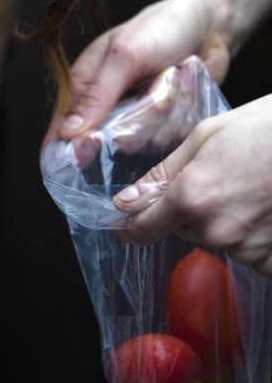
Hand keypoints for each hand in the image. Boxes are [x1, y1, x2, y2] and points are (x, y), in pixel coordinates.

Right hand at [44, 0, 229, 145]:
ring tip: (173, 79)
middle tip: (153, 90)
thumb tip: (67, 132)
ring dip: (164, 112)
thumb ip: (97, 94)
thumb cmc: (160, 29)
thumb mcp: (125, 56)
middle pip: (108, 141)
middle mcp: (105, 108)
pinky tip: (184, 90)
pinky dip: (181, 115)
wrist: (208, 25)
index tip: (91, 147)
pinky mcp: (161, 126)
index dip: (71, 145)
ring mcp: (134, 119)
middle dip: (136, 118)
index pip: (63, 130)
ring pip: (142, 140)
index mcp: (84, 88)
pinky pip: (167, 138)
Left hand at [112, 94, 271, 274]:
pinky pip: (250, 254)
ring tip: (251, 189)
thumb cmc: (267, 128)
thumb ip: (162, 174)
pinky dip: (254, 236)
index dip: (131, 227)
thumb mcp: (205, 137)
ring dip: (225, 222)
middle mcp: (217, 230)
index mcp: (192, 198)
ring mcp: (250, 249)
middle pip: (183, 230)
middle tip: (220, 179)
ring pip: (217, 240)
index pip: (144, 228)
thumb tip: (125, 201)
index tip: (125, 226)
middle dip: (190, 209)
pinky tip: (268, 209)